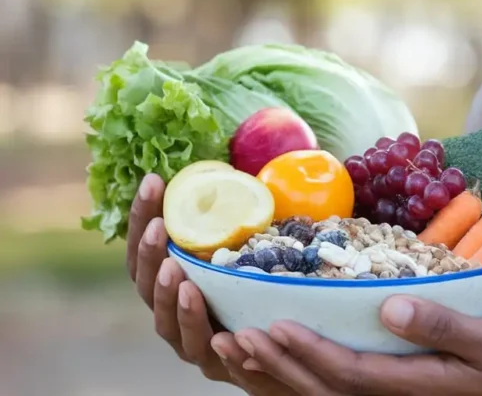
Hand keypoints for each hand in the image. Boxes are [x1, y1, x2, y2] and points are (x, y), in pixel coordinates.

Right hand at [127, 173, 296, 394]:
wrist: (287, 354)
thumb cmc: (263, 294)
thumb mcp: (251, 252)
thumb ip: (241, 220)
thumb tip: (246, 166)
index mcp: (173, 282)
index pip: (147, 248)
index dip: (143, 217)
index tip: (152, 181)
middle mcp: (174, 313)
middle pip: (146, 286)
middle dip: (148, 255)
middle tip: (158, 228)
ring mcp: (193, 343)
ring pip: (168, 325)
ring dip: (169, 298)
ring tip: (175, 271)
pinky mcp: (220, 367)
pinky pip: (208, 355)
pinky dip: (204, 334)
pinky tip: (213, 323)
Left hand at [233, 295, 481, 395]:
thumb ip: (444, 327)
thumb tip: (390, 308)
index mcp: (420, 387)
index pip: (347, 374)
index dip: (304, 353)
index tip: (268, 328)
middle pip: (328, 390)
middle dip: (280, 365)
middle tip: (235, 339)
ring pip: (335, 394)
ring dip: (289, 375)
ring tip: (252, 350)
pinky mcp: (419, 394)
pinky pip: (356, 390)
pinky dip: (320, 375)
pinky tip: (305, 359)